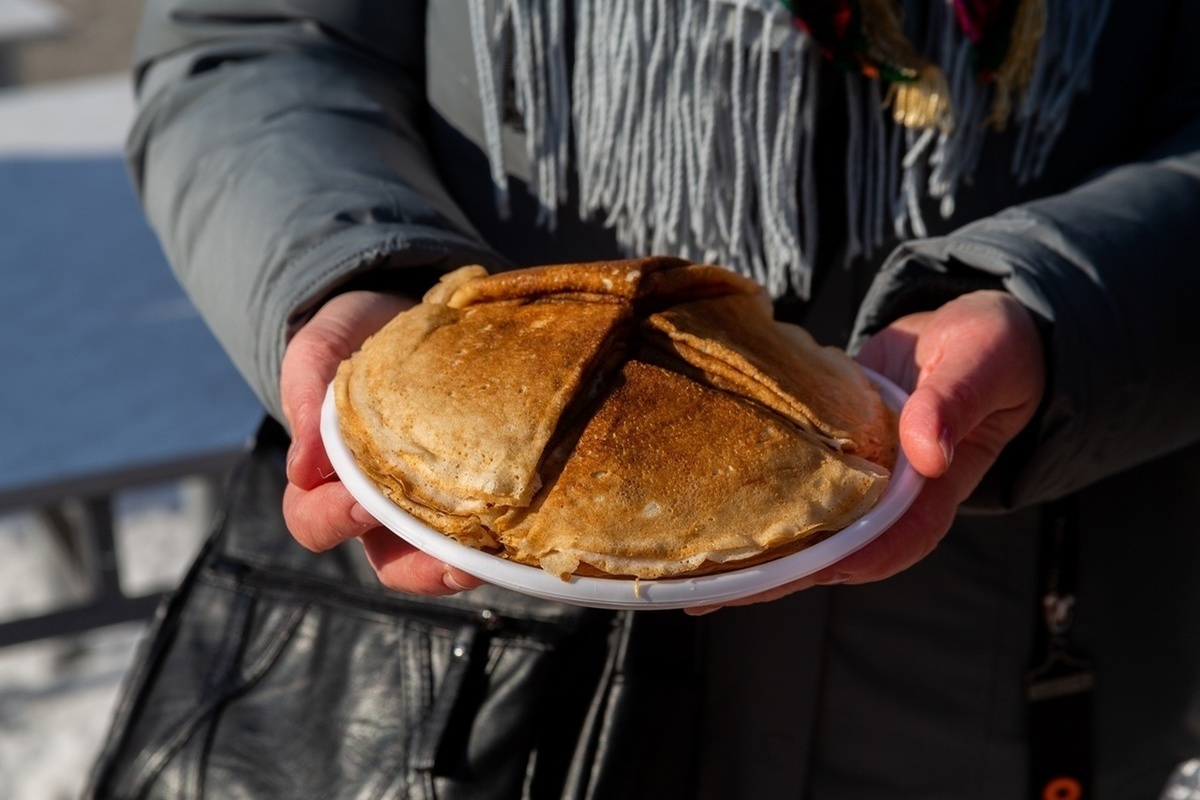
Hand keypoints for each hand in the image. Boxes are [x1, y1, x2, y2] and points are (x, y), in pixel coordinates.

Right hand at [280, 290, 483, 594]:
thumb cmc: (343, 343)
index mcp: (327, 482)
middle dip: (421, 568)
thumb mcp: (314, 357)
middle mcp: (379, 507)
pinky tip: (528, 518)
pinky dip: (505, 528)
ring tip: (498, 550)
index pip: (314, 522)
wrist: (393, 317)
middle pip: (392, 564)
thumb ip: (304, 399)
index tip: (359, 501)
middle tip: (451, 560)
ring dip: (470, 560)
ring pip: (445, 556)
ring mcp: (430, 501)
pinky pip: (486, 521)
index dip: (333, 521)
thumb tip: (303, 468)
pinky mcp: (472, 486)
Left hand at [687, 289, 1045, 612]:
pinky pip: (791, 488)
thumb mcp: (978, 366)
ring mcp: (859, 484)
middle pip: (825, 556)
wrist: (973, 332)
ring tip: (683, 573)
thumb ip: (951, 405)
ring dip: (748, 552)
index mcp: (930, 495)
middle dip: (765, 578)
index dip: (827, 564)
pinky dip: (753, 502)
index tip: (774, 574)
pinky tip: (701, 510)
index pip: (880, 547)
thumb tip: (927, 453)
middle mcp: (889, 503)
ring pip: (801, 530)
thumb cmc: (990, 351)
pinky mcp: (833, 458)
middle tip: (696, 595)